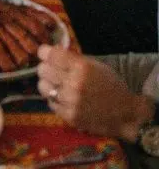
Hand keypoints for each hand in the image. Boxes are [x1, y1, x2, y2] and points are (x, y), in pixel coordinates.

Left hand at [37, 46, 152, 140]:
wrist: (125, 113)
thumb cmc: (111, 85)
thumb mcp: (94, 65)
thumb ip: (72, 58)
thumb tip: (50, 51)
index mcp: (81, 67)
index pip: (49, 54)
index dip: (45, 52)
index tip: (46, 54)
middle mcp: (74, 84)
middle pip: (42, 70)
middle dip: (46, 67)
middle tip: (53, 70)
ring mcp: (71, 102)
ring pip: (43, 87)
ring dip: (48, 84)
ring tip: (57, 84)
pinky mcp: (69, 117)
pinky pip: (50, 103)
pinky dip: (54, 99)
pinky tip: (63, 97)